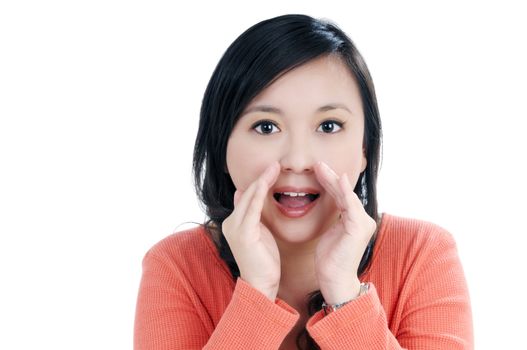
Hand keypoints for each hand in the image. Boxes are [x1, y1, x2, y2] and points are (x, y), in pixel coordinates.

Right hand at [222, 162, 280, 299]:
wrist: (261, 284)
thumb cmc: (263, 260)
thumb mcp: (259, 233)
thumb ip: (254, 215)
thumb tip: (246, 195)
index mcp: (235, 222)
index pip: (247, 196)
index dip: (258, 182)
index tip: (271, 169)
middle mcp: (231, 222)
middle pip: (247, 193)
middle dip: (261, 177)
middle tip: (274, 163)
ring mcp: (235, 227)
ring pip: (249, 197)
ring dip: (262, 180)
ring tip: (274, 167)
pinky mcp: (243, 233)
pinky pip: (253, 208)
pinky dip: (260, 193)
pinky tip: (267, 182)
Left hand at [313, 161, 376, 304]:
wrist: (334, 280)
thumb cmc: (330, 259)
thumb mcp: (329, 232)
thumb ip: (333, 218)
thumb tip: (327, 204)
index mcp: (355, 220)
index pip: (341, 196)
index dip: (329, 182)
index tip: (317, 170)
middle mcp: (363, 219)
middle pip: (344, 193)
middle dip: (330, 177)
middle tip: (318, 163)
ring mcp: (363, 223)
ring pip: (347, 196)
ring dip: (334, 180)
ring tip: (321, 167)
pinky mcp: (358, 228)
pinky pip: (351, 205)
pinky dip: (345, 191)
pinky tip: (338, 179)